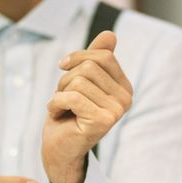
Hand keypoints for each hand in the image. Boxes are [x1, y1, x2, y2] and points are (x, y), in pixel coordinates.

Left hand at [41, 30, 132, 182]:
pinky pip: (72, 97)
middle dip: (66, 79)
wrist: (59, 147)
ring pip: (79, 81)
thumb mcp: (81, 80)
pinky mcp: (102, 122)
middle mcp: (126, 100)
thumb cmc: (68, 113)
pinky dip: (55, 104)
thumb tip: (111, 34)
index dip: (77, 59)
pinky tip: (56, 114)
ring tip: (62, 109)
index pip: (103, 56)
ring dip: (60, 93)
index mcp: (124, 87)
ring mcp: (116, 112)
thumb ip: (95, 59)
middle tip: (63, 98)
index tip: (64, 71)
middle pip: (89, 67)